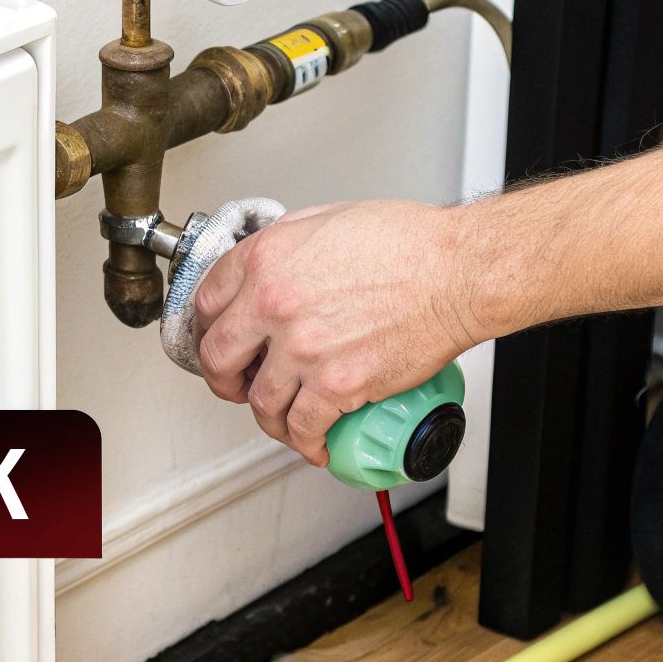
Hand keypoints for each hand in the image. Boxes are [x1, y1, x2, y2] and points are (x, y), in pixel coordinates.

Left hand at [193, 200, 494, 465]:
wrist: (456, 272)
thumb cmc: (408, 243)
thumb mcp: (325, 219)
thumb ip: (285, 246)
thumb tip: (269, 269)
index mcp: (267, 259)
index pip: (206, 301)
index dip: (207, 328)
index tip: (218, 341)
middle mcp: (274, 303)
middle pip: (218, 357)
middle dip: (223, 378)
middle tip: (235, 385)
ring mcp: (302, 347)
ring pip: (259, 401)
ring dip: (266, 417)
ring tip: (280, 418)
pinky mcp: (336, 383)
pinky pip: (303, 426)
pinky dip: (305, 442)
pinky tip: (312, 442)